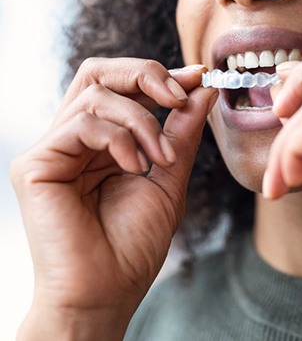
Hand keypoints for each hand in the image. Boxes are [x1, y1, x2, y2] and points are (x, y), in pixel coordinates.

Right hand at [10, 58, 216, 339]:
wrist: (107, 291)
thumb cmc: (134, 243)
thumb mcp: (169, 176)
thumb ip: (182, 131)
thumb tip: (202, 89)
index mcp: (103, 141)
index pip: (122, 86)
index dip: (159, 75)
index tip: (198, 76)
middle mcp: (75, 139)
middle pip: (100, 72)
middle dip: (145, 74)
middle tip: (178, 95)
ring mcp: (53, 149)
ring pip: (96, 94)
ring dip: (142, 119)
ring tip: (162, 156)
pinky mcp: (36, 164)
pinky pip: (82, 124)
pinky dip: (118, 139)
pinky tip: (136, 167)